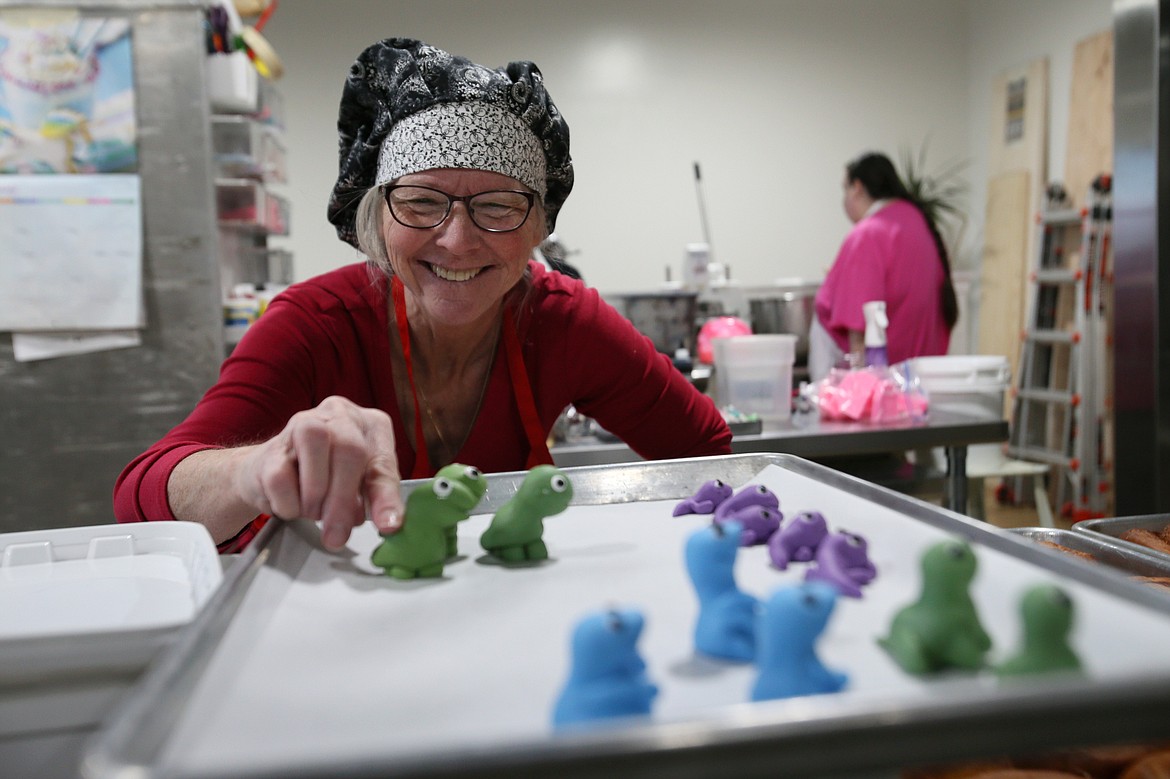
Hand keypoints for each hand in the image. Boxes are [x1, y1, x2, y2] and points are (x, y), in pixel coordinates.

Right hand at [234, 396, 402, 549]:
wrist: (276, 472)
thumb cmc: (328, 476)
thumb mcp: (362, 485)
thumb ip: (376, 499)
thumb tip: (389, 523)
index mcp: (369, 424)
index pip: (383, 462)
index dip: (386, 496)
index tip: (388, 525)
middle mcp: (338, 414)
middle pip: (349, 450)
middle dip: (343, 500)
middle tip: (338, 534)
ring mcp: (302, 424)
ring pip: (313, 448)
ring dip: (315, 496)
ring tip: (315, 513)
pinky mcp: (272, 446)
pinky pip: (280, 478)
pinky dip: (289, 503)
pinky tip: (294, 504)